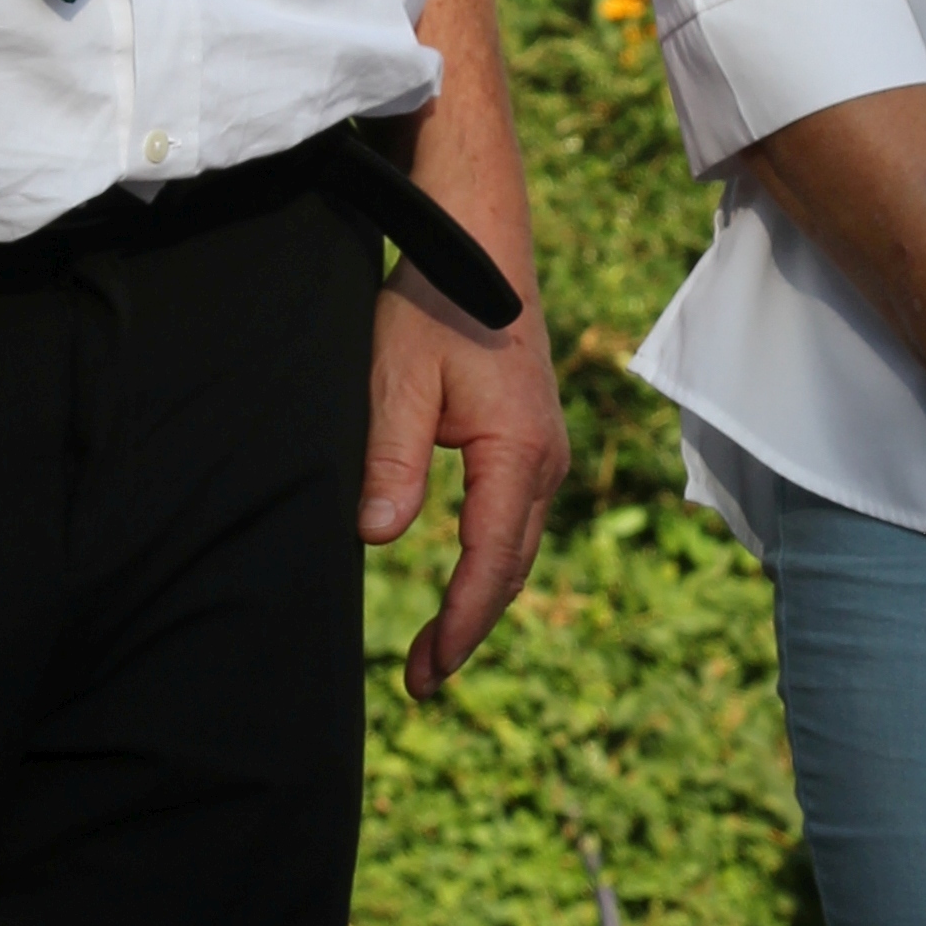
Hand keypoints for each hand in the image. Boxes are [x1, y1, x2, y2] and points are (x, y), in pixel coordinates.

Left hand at [360, 270, 570, 700]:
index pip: (490, 562)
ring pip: (516, 547)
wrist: (479, 242)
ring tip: (436, 650)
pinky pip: (515, 520)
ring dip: (480, 600)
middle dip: (469, 628)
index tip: (428, 671)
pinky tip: (462, 582)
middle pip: (511, 568)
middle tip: (420, 682)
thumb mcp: (396, 378)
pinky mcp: (532, 440)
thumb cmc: (434, 304)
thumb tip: (380, 536)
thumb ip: (391, 457)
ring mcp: (545, 451)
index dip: (460, 624)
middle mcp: (545, 460)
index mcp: (518, 453)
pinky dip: (490, 563)